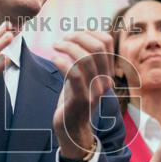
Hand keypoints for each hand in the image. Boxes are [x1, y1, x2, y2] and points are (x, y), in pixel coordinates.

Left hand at [51, 31, 113, 159]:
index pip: (107, 41)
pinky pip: (74, 75)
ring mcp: (94, 90)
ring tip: (54, 46)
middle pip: (97, 46)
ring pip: (85, 58)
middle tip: (61, 40)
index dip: (88, 31)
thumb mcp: (82, 77)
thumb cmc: (74, 100)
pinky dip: (62, 62)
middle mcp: (104, 80)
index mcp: (107, 72)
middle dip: (77, 36)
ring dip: (67, 47)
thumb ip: (85, 60)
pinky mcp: (81, 99)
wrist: (73, 130)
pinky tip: (53, 59)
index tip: (72, 34)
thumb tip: (78, 35)